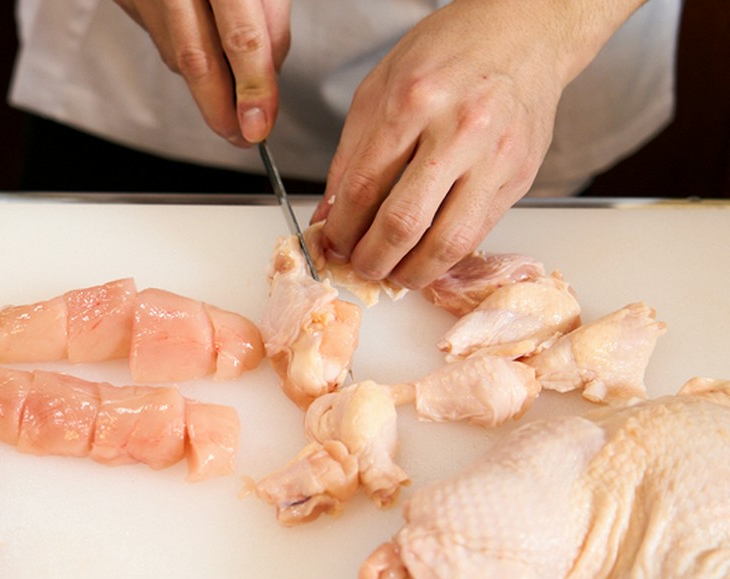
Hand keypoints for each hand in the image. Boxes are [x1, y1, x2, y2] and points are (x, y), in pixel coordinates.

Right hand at [113, 0, 290, 145]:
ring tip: (235, 110)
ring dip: (209, 90)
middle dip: (222, 110)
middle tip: (243, 137)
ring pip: (178, 56)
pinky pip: (164, 40)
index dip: (254, 87)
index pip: (240, 36)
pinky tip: (211, 67)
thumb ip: (270, 19)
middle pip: (196, 60)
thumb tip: (268, 77)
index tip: (261, 125)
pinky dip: (191, 61)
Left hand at [313, 0, 644, 288]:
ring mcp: (495, 157)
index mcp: (414, 102)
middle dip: (373, 259)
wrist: (524, 31)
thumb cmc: (449, 51)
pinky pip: (477, 233)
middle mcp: (459, 131)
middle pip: (404, 222)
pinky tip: (426, 255)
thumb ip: (351, 155)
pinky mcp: (520, 177)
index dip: (342, 229)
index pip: (365, 188)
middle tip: (361, 266)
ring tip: (394, 272)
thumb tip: (329, 214)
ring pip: (447, 241)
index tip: (332, 244)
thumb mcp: (380, 87)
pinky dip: (445, 255)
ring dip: (412, 271)